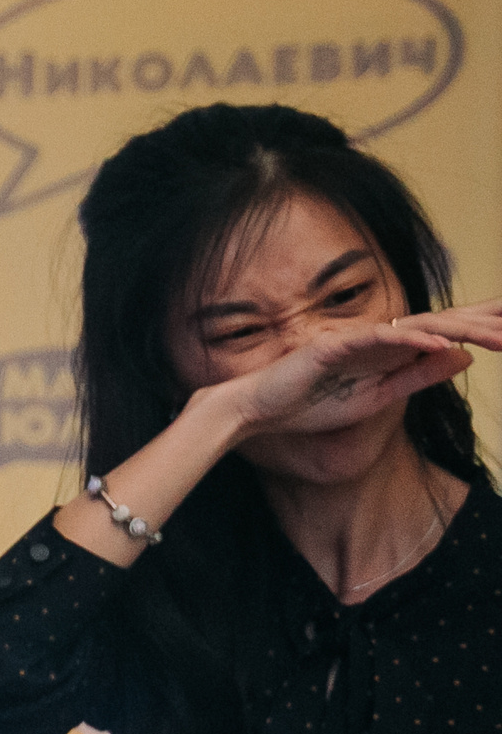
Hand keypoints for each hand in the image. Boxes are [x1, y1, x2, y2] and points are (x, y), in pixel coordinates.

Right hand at [216, 299, 501, 442]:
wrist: (256, 411)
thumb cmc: (308, 406)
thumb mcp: (376, 398)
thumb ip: (418, 376)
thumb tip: (465, 358)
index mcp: (389, 350)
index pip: (444, 334)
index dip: (481, 326)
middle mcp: (378, 337)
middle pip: (441, 324)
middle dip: (484, 322)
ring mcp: (357, 339)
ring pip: (420, 328)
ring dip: (461, 331)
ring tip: (498, 336)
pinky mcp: (335, 346)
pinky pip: (381, 340)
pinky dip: (412, 341)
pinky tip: (441, 345)